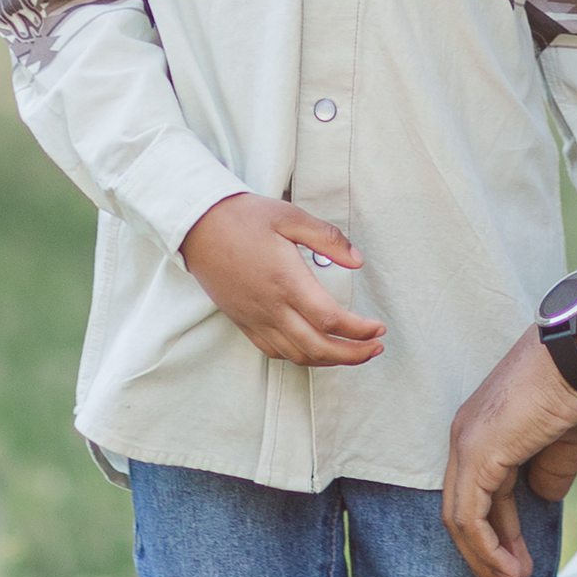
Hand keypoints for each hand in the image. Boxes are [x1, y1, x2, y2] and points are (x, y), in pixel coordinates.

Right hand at [178, 192, 386, 367]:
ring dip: (329, 360)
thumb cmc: (245, 217)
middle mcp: (271, 307)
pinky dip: (300, 357)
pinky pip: (274, 352)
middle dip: (352, 355)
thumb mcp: (290, 216)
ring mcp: (255, 319)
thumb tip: (358, 261)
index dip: (358, 330)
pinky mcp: (243, 322)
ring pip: (297, 355)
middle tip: (374, 348)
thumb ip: (327, 238)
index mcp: (287, 281)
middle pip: (317, 347)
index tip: (378, 328)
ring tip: (352, 353)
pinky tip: (314, 349)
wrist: (198, 227)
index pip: (330, 319)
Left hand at [443, 285, 576, 576]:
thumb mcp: (565, 439)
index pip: (480, 494)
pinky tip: (510, 571)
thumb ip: (550, 469)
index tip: (520, 568)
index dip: (500, 536)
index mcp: (485, 428)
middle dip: (486, 558)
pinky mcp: (477, 455)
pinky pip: (470, 517)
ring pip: (461, 520)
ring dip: (486, 563)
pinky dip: (487, 550)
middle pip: (463, 511)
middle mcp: (466, 435)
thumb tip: (543, 498)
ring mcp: (467, 444)